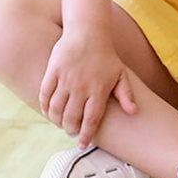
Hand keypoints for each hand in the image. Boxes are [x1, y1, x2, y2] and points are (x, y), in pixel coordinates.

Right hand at [40, 27, 135, 144]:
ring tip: (61, 123)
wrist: (88, 32)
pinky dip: (44, 107)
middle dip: (70, 129)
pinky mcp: (52, 72)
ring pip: (56, 109)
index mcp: (99, 90)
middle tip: (71, 132)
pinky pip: (44, 95)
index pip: (91, 119)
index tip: (82, 144)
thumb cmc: (106, 55)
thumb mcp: (121, 74)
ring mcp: (65, 80)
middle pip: (72, 118)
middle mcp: (81, 87)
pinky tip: (48, 111)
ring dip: (57, 120)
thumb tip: (133, 112)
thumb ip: (126, 95)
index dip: (86, 134)